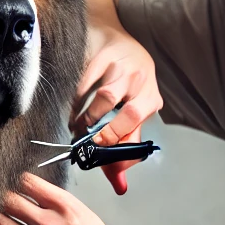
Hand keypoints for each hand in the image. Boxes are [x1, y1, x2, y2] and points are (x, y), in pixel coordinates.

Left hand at [0, 173, 134, 224]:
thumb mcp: (83, 214)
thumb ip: (58, 203)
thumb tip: (36, 194)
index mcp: (64, 207)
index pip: (27, 182)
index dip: (18, 183)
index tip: (16, 187)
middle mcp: (49, 224)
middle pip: (9, 200)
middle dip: (4, 200)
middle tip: (3, 204)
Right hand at [74, 0, 162, 195]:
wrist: (114, 37)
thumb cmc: (126, 83)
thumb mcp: (132, 113)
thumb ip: (124, 150)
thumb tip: (120, 186)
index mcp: (151, 98)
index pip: (137, 124)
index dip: (116, 140)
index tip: (98, 151)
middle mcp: (142, 80)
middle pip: (126, 111)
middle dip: (104, 132)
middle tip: (86, 142)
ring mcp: (122, 66)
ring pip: (103, 98)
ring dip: (86, 118)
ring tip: (76, 128)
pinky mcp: (102, 55)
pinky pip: (85, 85)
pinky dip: (76, 103)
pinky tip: (73, 112)